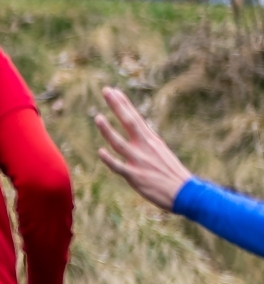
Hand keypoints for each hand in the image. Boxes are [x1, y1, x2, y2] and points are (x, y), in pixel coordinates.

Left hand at [95, 87, 191, 210]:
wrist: (185, 192)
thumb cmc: (171, 174)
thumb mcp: (160, 153)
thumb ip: (146, 145)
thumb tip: (137, 137)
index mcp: (151, 140)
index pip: (135, 118)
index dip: (123, 105)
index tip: (114, 91)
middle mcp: (145, 147)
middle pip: (129, 122)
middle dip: (117, 106)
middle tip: (106, 90)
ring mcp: (139, 161)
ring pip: (120, 143)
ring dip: (109, 131)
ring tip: (97, 117)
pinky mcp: (135, 176)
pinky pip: (120, 167)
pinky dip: (110, 160)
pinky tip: (100, 151)